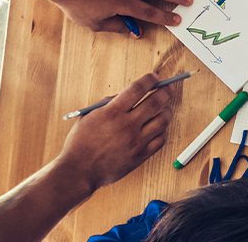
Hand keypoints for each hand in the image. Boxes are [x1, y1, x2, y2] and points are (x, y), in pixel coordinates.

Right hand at [57, 73, 172, 188]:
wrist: (79, 171)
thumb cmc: (81, 143)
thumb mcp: (89, 116)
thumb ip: (108, 103)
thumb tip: (126, 94)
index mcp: (112, 112)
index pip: (137, 89)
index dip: (149, 80)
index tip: (154, 77)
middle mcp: (127, 125)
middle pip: (155, 102)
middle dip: (165, 91)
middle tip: (168, 88)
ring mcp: (136, 141)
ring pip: (162, 120)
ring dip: (167, 110)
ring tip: (165, 108)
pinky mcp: (140, 155)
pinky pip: (160, 139)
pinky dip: (162, 130)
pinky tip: (159, 127)